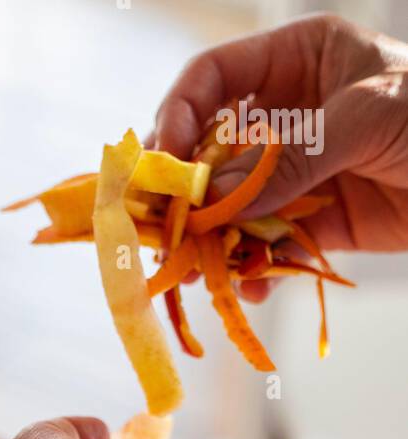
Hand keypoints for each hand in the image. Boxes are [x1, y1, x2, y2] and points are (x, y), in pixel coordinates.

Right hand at [154, 13, 407, 300]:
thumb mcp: (366, 120)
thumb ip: (292, 159)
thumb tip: (214, 200)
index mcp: (296, 62)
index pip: (214, 79)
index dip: (179, 114)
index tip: (164, 159)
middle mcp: (286, 116)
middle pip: (209, 150)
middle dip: (184, 190)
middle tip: (162, 225)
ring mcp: (295, 173)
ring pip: (229, 206)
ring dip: (209, 240)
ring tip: (195, 270)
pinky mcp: (312, 223)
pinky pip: (264, 246)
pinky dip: (250, 269)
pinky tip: (248, 286)